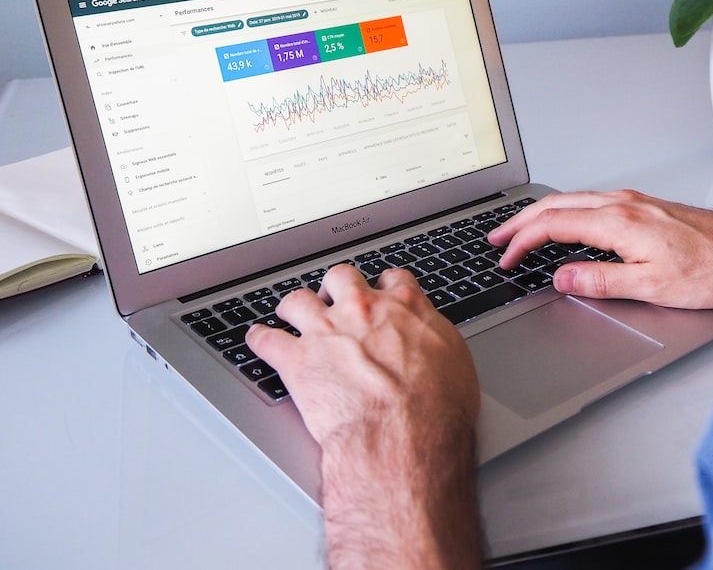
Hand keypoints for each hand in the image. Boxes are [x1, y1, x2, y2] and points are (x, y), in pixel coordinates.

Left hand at [246, 265, 482, 568]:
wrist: (403, 437)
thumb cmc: (436, 409)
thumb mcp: (455, 363)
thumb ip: (436, 339)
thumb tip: (434, 338)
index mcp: (404, 308)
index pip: (394, 279)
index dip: (384, 285)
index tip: (381, 291)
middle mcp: (363, 311)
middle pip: (341, 277)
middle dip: (336, 285)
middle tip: (334, 297)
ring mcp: (327, 332)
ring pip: (298, 300)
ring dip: (293, 306)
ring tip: (290, 312)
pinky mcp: (297, 361)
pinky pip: (267, 340)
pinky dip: (259, 339)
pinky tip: (257, 339)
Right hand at [488, 190, 712, 308]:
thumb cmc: (712, 269)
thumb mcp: (651, 287)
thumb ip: (600, 281)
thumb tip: (562, 277)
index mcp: (619, 221)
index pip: (553, 225)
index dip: (523, 242)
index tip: (506, 259)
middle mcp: (624, 203)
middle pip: (557, 204)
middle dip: (521, 221)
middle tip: (497, 238)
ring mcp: (635, 201)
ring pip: (574, 200)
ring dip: (542, 214)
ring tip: (521, 231)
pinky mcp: (645, 206)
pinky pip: (592, 202)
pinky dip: (566, 211)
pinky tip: (566, 223)